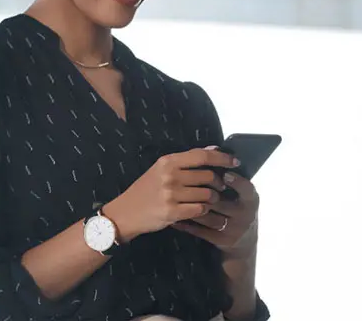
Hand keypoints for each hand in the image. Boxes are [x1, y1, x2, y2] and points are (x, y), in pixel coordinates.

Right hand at [104, 148, 238, 241]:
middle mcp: (170, 176)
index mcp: (168, 162)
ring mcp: (171, 194)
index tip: (235, 161)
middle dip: (219, 183)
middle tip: (219, 188)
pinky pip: (200, 209)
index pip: (202, 156)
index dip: (222, 158)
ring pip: (207, 194)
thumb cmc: (145, 190)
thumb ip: (185, 161)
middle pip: (208, 176)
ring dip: (213, 198)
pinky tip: (200, 210)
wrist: (125, 212)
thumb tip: (213, 149)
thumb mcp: (160, 170)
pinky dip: (204, 210)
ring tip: (210, 200)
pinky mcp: (172, 212)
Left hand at [172, 171, 259, 258]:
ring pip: (208, 216)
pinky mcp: (222, 241)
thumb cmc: (235, 207)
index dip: (237, 182)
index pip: (247, 190)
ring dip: (191, 207)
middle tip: (185, 184)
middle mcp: (245, 215)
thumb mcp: (239, 193)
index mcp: (250, 199)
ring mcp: (233, 230)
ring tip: (175, 199)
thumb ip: (227, 174)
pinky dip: (187, 224)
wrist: (242, 240)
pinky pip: (201, 231)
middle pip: (221, 202)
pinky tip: (175, 218)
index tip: (225, 174)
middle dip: (203, 193)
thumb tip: (213, 149)